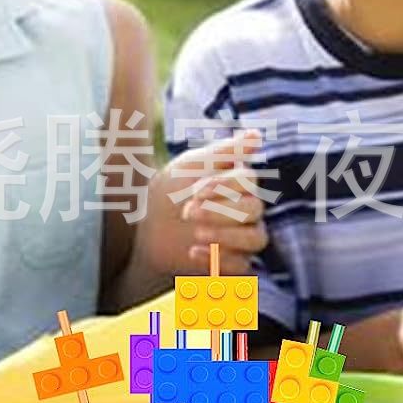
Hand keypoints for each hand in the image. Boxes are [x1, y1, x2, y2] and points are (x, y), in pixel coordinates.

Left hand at [150, 128, 266, 274]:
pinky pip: (243, 266)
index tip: (195, 190)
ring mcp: (244, 237)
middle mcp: (248, 209)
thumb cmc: (170, 191)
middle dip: (220, 211)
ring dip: (225, 236)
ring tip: (196, 233)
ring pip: (256, 239)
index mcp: (240, 182)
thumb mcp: (191, 166)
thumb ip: (224, 152)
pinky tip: (193, 251)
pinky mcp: (233, 263)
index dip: (224, 186)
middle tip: (188, 212)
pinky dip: (220, 260)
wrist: (146, 227)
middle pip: (255, 209)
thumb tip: (256, 136)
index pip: (249, 180)